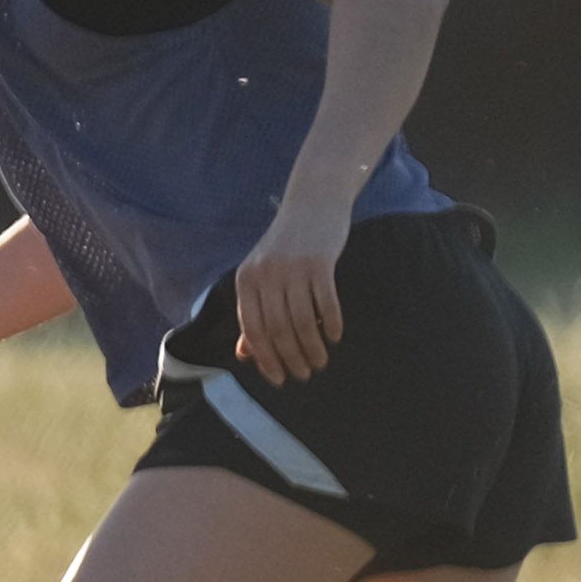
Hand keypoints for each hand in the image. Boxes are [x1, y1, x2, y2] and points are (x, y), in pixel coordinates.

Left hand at [224, 200, 351, 383]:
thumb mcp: (262, 275)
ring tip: (320, 362)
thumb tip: (246, 354)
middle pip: (277, 330)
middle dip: (291, 358)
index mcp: (246, 280)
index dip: (265, 358)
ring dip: (312, 348)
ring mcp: (293, 268)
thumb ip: (254, 312)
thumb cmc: (285, 246)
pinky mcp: (320, 263)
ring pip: (301, 321)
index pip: (252, 329)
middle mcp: (265, 275)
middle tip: (304, 375)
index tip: (278, 378)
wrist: (312, 203)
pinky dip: (331, 325)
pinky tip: (334, 338)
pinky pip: (326, 303)